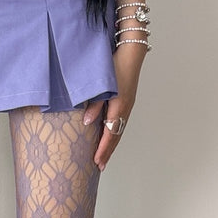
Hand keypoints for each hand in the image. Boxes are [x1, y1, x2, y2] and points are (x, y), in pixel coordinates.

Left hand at [84, 44, 146, 170]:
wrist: (131, 51)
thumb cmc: (115, 64)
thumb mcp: (102, 84)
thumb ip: (94, 104)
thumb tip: (86, 122)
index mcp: (118, 106)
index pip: (109, 134)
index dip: (102, 149)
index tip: (96, 162)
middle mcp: (125, 109)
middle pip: (115, 136)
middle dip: (107, 152)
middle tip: (100, 166)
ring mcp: (127, 106)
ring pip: (118, 131)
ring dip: (111, 146)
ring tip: (104, 157)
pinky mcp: (127, 102)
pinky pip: (120, 124)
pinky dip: (114, 135)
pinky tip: (109, 139)